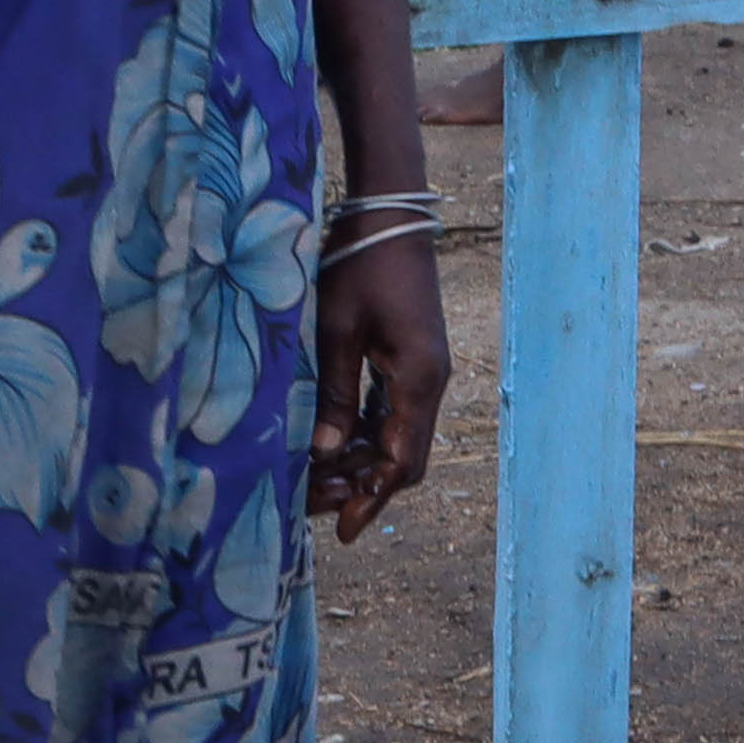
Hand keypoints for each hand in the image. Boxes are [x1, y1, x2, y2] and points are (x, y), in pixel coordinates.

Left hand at [303, 229, 449, 545]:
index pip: (402, 463)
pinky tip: (329, 442)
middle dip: (362, 487)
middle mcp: (428, 383)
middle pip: (402, 458)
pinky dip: (361, 434)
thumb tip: (325, 454)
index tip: (343, 529)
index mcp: (418, 380)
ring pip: (394, 437)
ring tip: (315, 480)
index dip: (372, 499)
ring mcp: (422, 370)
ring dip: (360, 462)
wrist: (388, 213)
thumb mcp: (337, 330)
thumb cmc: (360, 263)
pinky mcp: (410, 357)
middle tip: (315, 505)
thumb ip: (333, 393)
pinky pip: (388, 411)